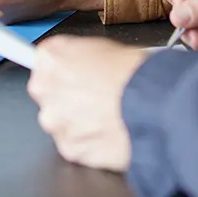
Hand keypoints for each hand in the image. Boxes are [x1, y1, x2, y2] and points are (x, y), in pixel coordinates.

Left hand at [27, 36, 148, 171]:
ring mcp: (55, 122)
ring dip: (78, 122)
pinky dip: (90, 143)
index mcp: (51, 57)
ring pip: (61, 123)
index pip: (43, 62)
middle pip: (49, 94)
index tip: (72, 75)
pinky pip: (76, 146)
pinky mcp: (68, 149)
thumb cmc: (136, 73)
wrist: (153, 105)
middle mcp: (45, 89)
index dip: (64, 70)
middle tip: (97, 97)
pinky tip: (111, 133)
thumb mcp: (107, 47)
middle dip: (68, 97)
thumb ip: (81, 57)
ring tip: (108, 117)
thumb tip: (82, 65)